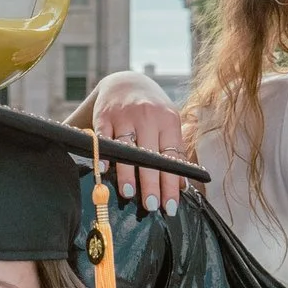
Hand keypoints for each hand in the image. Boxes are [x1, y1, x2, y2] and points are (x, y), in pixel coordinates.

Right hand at [87, 71, 194, 213]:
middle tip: (151, 205)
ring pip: (127, 148)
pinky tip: (105, 169)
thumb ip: (175, 152)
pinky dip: (104, 154)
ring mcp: (125, 115)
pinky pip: (104, 137)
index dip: (172, 183)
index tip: (171, 205)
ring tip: (129, 194)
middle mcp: (148, 116)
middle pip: (150, 156)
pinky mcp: (104, 115)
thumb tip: (183, 186)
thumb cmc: (151, 110)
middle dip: (151, 183)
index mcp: (169, 120)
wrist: (125, 82)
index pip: (172, 158)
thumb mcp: (168, 124)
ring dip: (127, 172)